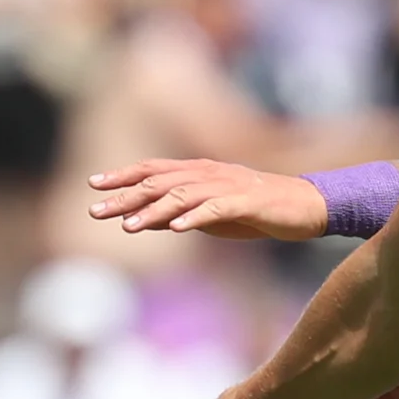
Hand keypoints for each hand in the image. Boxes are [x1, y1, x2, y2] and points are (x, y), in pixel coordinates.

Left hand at [91, 159, 328, 242]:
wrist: (304, 207)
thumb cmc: (255, 211)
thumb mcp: (207, 213)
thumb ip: (174, 213)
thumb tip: (137, 219)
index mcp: (198, 173)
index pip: (152, 170)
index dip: (123, 176)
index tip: (94, 185)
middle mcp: (208, 174)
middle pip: (159, 182)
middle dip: (125, 196)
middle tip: (96, 210)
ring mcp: (227, 186)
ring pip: (182, 195)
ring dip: (153, 211)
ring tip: (128, 226)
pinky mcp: (246, 202)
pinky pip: (215, 208)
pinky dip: (194, 217)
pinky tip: (175, 228)